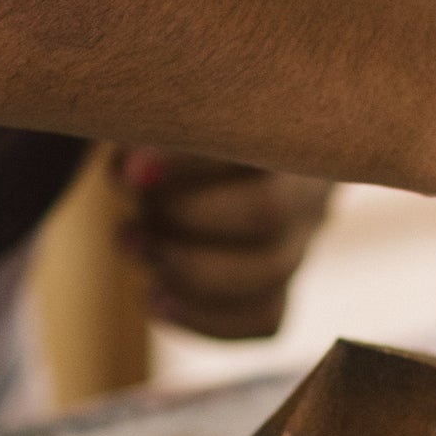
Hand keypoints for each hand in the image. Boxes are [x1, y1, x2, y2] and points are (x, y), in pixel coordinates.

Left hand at [114, 148, 331, 338]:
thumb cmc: (191, 130)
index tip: (130, 173)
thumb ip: (151, 128)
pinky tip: (154, 302)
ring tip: (133, 251)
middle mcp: (306, 191)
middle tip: (131, 222)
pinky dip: (205, 320)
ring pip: (271, 276)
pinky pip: (266, 319)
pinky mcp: (283, 286)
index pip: (250, 148)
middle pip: (268, 218)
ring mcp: (300, 244)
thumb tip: (129, 173)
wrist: (231, 159)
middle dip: (185, 222)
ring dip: (189, 273)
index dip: (187, 166)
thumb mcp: (172, 115)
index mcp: (282, 135)